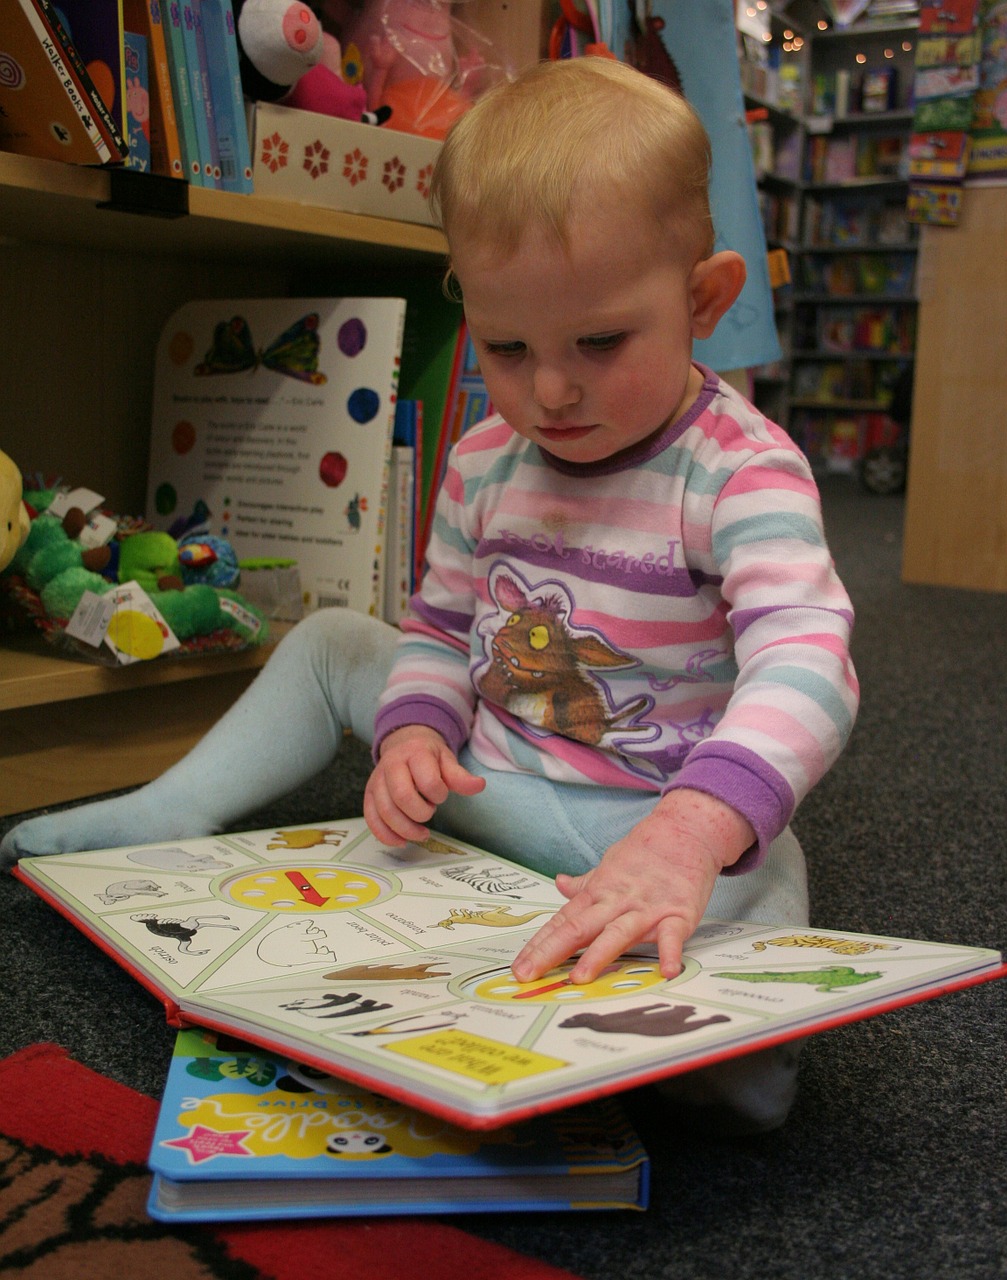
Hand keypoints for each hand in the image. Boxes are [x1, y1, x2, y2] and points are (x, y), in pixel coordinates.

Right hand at [364, 724, 484, 845]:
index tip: (441, 795)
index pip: (428, 781)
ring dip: (406, 829)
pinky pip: (371, 819)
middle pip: (402, 797)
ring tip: (421, 833)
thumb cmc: (428, 756)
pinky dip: (386, 835)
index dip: (438, 795)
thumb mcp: (447, 760)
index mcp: (415, 753)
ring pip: (385, 811)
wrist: (404, 744)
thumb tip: (480, 786)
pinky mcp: (369, 794)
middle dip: (421, 813)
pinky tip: (402, 841)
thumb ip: (460, 776)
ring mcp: (377, 780)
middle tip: (430, 812)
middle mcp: (391, 765)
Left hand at [511, 789, 754, 984]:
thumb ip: (585, 883)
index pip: (562, 922)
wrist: (685, 831)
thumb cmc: (645, 853)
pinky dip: (669, 952)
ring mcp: (647, 909)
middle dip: (551, 952)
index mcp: (598, 893)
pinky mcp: (678, 914)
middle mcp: (616, 902)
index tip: (519, 966)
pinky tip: (665, 971)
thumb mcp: (609, 867)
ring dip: (598, 955)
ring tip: (579, 978)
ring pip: (618, 933)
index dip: (539, 944)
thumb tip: (558, 884)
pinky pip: (673, 936)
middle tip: (528, 973)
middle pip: (578, 928)